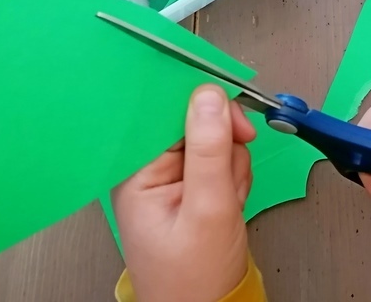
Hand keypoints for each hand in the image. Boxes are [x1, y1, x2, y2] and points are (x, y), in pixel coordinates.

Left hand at [112, 85, 255, 301]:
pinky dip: (232, 175)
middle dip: (222, 145)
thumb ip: (209, 149)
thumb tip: (210, 95)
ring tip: (227, 198)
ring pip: (213, 138)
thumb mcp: (208, 208)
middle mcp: (150, 168)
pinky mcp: (191, 182)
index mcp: (137, 171)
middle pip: (193, 121)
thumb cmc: (195, 276)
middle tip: (231, 171)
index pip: (165, 112)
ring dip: (230, 165)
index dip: (202, 106)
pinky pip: (220, 158)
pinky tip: (229, 199)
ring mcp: (171, 175)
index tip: (233, 116)